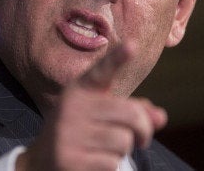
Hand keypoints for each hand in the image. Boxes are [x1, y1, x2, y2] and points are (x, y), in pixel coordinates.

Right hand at [16, 43, 167, 170]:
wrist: (42, 162)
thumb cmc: (81, 133)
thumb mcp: (102, 115)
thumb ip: (131, 111)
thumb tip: (160, 116)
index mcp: (79, 90)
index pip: (101, 72)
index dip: (117, 59)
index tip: (132, 45)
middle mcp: (71, 108)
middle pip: (131, 114)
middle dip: (144, 130)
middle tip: (141, 139)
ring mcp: (68, 134)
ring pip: (123, 141)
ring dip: (122, 151)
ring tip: (102, 149)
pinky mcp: (70, 159)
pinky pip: (111, 163)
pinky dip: (108, 166)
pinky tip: (91, 162)